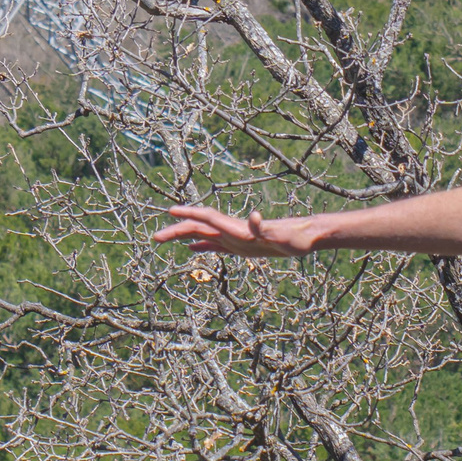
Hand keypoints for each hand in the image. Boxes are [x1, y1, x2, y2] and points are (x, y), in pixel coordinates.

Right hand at [151, 203, 323, 256]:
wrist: (307, 237)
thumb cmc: (296, 238)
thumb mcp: (281, 236)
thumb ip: (265, 229)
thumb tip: (254, 218)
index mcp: (237, 229)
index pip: (207, 218)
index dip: (188, 214)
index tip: (169, 212)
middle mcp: (233, 231)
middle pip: (199, 227)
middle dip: (176, 231)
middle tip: (154, 237)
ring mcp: (236, 238)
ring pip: (204, 235)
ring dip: (184, 236)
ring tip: (164, 239)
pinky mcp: (243, 246)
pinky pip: (217, 245)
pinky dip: (202, 246)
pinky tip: (193, 249)